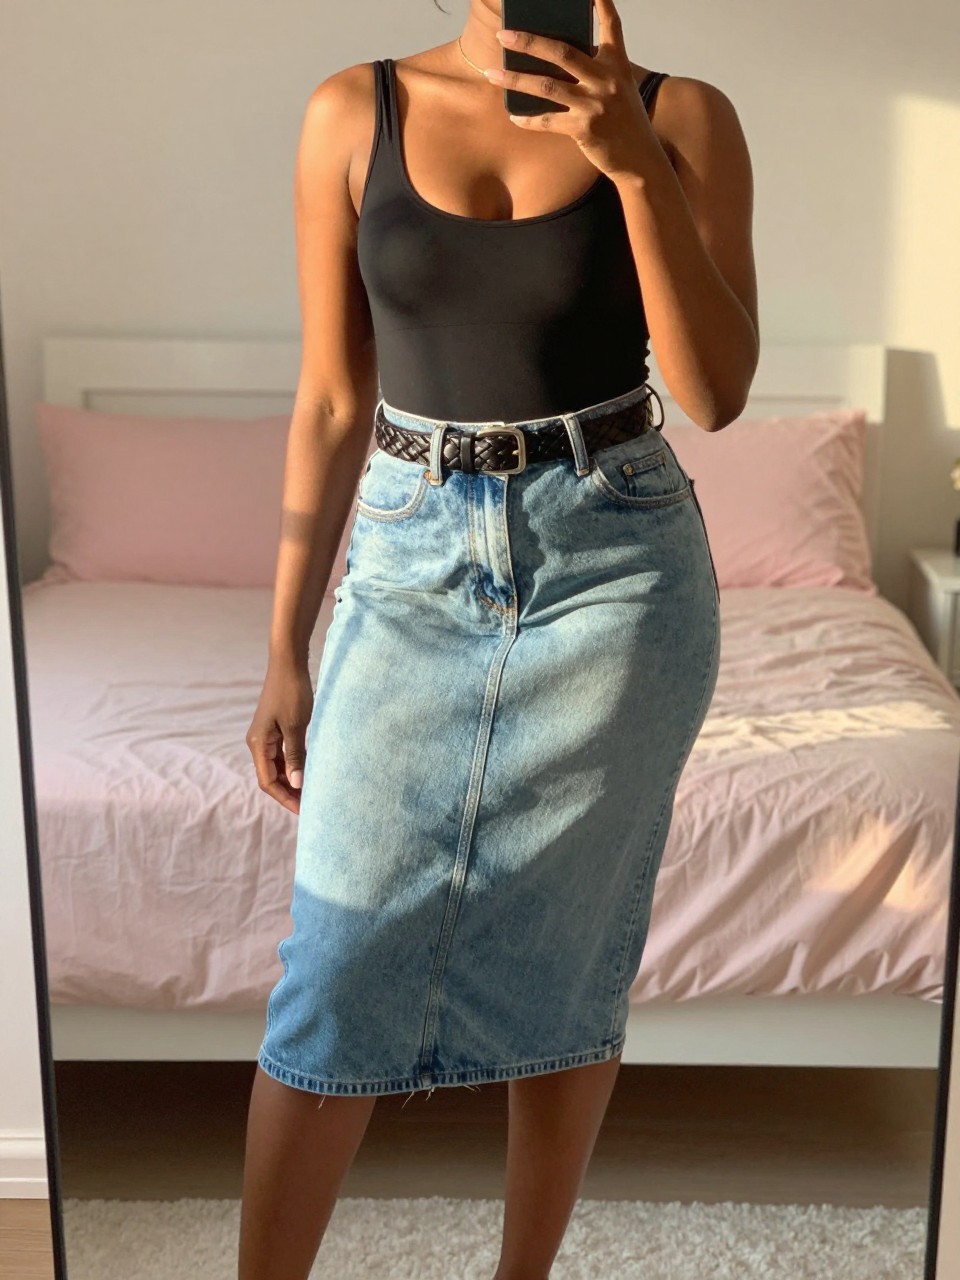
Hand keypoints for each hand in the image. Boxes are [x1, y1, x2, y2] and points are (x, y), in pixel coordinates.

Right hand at [246, 660, 315, 814]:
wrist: (288, 663)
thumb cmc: (292, 692)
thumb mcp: (295, 726)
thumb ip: (295, 756)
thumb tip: (296, 784)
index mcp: (258, 744)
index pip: (268, 781)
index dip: (285, 798)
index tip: (303, 811)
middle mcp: (258, 743)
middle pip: (271, 777)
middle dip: (288, 793)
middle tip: (310, 807)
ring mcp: (266, 736)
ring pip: (277, 767)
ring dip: (291, 781)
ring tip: (310, 793)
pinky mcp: (275, 729)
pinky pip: (282, 755)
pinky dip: (293, 766)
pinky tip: (307, 773)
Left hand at [485, 0, 660, 182]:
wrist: (640, 160)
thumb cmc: (624, 121)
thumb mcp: (619, 89)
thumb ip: (595, 70)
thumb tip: (554, 60)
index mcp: (617, 64)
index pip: (610, 24)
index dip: (600, 2)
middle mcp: (607, 79)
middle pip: (562, 52)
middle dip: (529, 42)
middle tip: (503, 35)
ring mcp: (595, 104)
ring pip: (547, 87)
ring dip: (516, 80)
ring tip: (492, 75)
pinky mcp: (585, 129)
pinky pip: (548, 121)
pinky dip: (529, 120)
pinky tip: (514, 116)